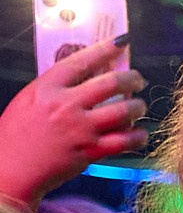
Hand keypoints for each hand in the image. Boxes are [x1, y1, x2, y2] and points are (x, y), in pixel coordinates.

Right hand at [0, 39, 146, 204]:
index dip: (106, 49)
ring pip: (125, 110)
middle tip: (138, 80)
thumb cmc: (15, 136)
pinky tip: (138, 133)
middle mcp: (65, 105)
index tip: (122, 41)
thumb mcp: (28, 101)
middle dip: (132, 78)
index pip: (81, 61)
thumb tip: (86, 76)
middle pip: (112, 83)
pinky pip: (126, 140)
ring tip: (138, 107)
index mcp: (46, 88)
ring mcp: (80, 129)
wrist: (9, 170)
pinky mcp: (91, 151)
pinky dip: (138, 135)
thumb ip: (55, 89)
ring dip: (138, 106)